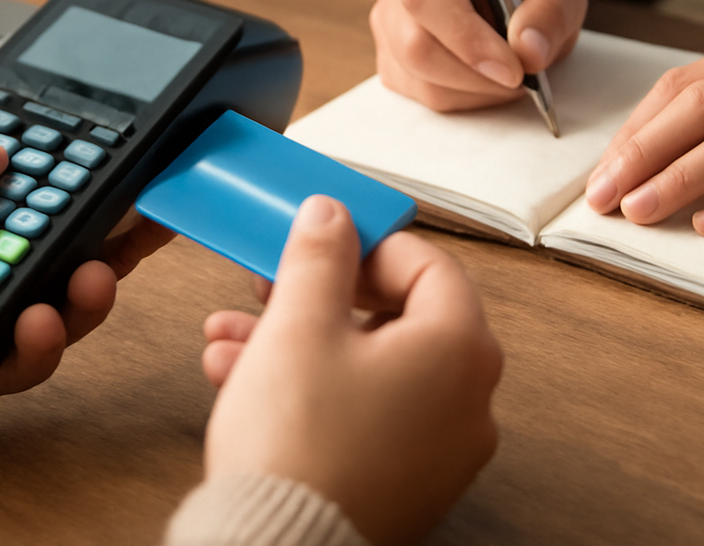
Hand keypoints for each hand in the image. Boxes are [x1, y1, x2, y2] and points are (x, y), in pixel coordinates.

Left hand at [0, 121, 173, 466]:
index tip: (108, 141)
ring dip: (91, 278)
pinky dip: (46, 339)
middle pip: (51, 234)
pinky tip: (42, 319)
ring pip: (55, 295)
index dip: (61, 162)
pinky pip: (25, 359)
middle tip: (146, 201)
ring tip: (101, 267)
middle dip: (106, 218)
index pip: (12, 178)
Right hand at [199, 196, 501, 545]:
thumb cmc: (298, 450)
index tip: (325, 239)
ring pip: (369, 369)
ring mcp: (441, 450)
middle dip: (318, 298)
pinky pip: (364, 415)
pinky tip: (247, 383)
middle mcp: (467, 402)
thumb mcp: (300, 324)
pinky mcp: (405, 485)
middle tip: (275, 287)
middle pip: (396, 318)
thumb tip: (332, 218)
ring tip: (236, 340)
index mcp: (461, 350)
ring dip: (300, 344)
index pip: (428, 265)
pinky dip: (315, 392)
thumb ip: (320, 257)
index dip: (368, 244)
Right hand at [370, 0, 586, 110]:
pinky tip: (487, 79)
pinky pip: (420, 94)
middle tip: (521, 79)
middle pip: (415, 44)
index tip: (513, 67)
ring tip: (511, 74)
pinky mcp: (389, 59)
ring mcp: (385, 21)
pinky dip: (464, 98)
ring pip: (418, 76)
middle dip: (476, 74)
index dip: (466, 36)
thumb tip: (528, 49)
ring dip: (475, 89)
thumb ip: (552, 8)